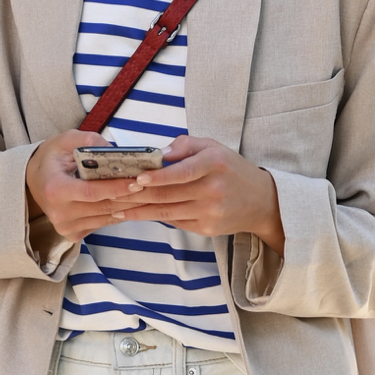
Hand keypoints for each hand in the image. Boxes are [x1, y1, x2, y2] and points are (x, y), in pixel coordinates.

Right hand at [25, 130, 154, 242]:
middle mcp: (59, 213)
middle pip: (103, 207)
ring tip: (151, 193)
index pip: (91, 192)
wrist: (33, 181)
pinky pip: (104, 224)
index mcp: (55, 189)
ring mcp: (66, 227)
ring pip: (107, 218)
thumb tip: (115, 149)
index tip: (138, 181)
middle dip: (131, 197)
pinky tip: (135, 202)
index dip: (116, 188)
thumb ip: (89, 139)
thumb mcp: (65, 139)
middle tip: (154, 186)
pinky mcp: (73, 234)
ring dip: (130, 206)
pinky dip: (120, 213)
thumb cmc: (51, 158)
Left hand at [112, 135, 285, 255]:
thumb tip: (157, 155)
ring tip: (116, 207)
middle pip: (168, 194)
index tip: (137, 178)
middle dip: (137, 195)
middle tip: (112, 193)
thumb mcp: (213, 147)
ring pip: (166, 212)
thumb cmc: (231, 169)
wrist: (262, 201)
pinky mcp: (206, 229)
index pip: (182, 172)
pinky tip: (136, 213)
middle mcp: (213, 190)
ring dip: (139, 210)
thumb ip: (185, 145)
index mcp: (214, 164)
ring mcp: (210, 212)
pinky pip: (175, 221)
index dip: (158, 177)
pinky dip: (154, 217)